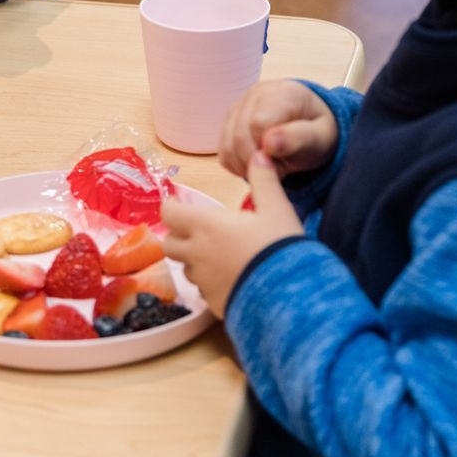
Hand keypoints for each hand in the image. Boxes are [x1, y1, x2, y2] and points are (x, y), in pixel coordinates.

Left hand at [161, 154, 303, 312]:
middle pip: (169, 244)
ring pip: (186, 268)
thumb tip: (260, 154)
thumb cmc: (279, 246)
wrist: (288, 295)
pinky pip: (202, 289)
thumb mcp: (276, 208)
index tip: (177, 203)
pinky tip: (230, 278)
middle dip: (176, 235)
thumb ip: (264, 180)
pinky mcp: (212, 303)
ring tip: (216, 255)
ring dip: (193, 259)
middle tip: (194, 230)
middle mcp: (197, 254)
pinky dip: (209, 281)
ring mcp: (203, 281)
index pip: (170, 214)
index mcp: (207, 226)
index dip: (170, 206)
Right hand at [218, 79, 337, 179]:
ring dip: (247, 166)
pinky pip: (223, 152)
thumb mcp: (319, 138)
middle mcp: (256, 93)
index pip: (258, 124)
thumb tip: (268, 143)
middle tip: (280, 167)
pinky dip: (238, 165)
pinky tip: (258, 163)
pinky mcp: (229, 121)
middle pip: (240, 136)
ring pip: (227, 146)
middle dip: (258, 161)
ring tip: (271, 165)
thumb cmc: (317, 131)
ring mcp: (239, 105)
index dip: (269, 150)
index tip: (286, 159)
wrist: (311, 127)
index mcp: (282, 92)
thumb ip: (298, 138)